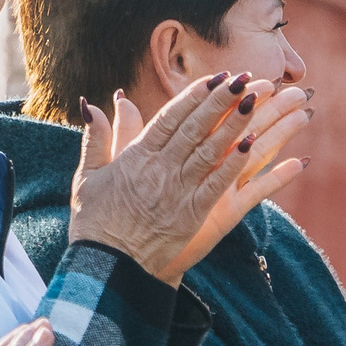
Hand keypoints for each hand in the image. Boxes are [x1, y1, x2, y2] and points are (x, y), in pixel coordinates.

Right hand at [69, 73, 311, 283]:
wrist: (105, 268)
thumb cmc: (96, 224)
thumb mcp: (88, 176)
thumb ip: (97, 139)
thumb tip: (94, 104)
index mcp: (136, 157)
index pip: (171, 117)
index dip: (196, 95)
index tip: (217, 77)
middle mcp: (160, 170)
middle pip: (196, 127)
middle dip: (222, 100)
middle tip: (247, 79)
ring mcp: (178, 192)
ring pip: (211, 150)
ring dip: (235, 124)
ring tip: (257, 102)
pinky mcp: (192, 216)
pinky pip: (218, 185)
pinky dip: (235, 164)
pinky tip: (253, 145)